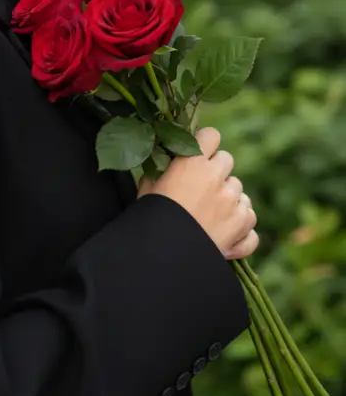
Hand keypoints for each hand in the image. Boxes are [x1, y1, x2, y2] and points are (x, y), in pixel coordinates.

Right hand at [137, 127, 258, 258]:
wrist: (164, 260)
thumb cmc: (151, 220)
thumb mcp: (146, 190)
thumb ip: (158, 172)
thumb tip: (163, 165)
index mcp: (192, 163)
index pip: (211, 135)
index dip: (204, 144)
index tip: (196, 155)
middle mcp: (218, 179)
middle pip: (227, 160)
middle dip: (216, 171)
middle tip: (201, 188)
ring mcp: (234, 203)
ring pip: (240, 191)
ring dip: (230, 199)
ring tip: (211, 216)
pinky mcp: (244, 227)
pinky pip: (249, 218)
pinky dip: (241, 227)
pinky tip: (226, 234)